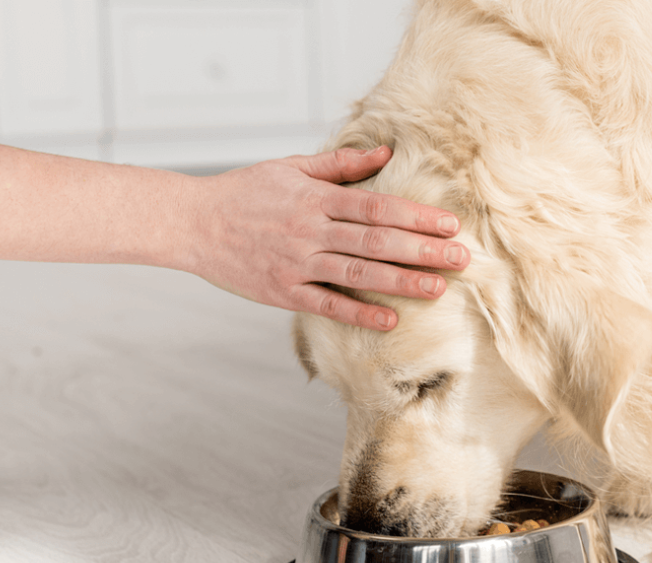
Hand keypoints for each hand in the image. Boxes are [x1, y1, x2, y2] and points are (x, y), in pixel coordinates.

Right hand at [186, 146, 469, 330]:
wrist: (190, 222)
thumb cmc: (245, 192)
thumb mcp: (291, 167)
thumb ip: (340, 164)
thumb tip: (385, 152)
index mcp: (316, 198)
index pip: (377, 207)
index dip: (416, 216)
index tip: (450, 225)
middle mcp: (310, 230)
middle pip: (376, 241)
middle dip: (422, 250)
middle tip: (461, 259)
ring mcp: (296, 263)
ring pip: (357, 274)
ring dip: (400, 282)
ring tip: (437, 289)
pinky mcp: (281, 292)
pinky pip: (326, 305)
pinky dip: (358, 314)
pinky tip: (389, 320)